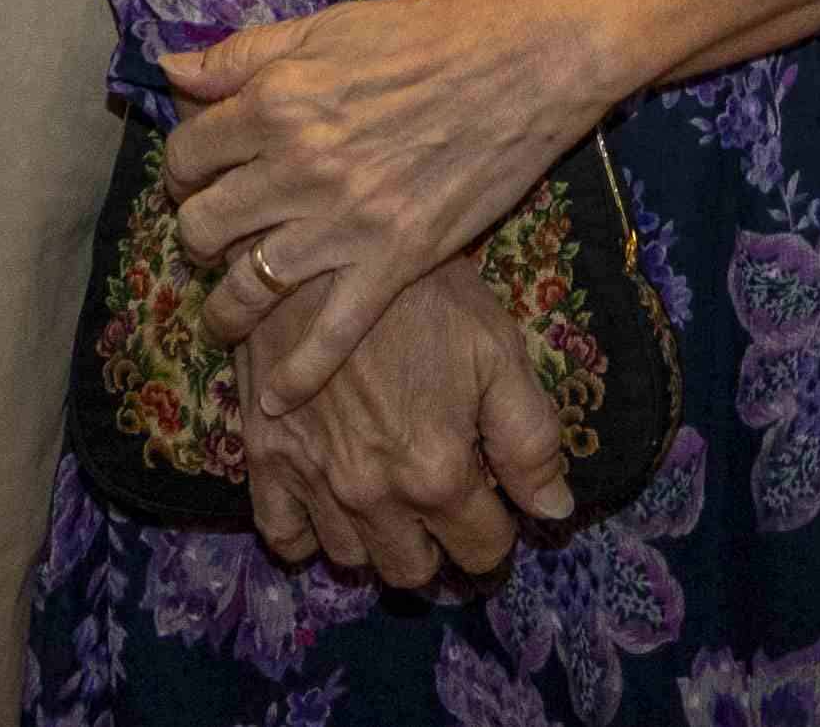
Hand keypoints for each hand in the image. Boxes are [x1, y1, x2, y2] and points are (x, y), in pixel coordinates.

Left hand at [163, 0, 611, 403]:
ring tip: (226, 318)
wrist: (526, 64)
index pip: (187, 153)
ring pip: (247, 287)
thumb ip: (244, 53)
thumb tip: (170, 69)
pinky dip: (299, 375)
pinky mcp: (394, 262)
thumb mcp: (327, 25)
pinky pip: (331, 335)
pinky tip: (279, 401)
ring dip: (225, 310)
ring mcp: (344, 223)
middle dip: (197, 237)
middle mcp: (296, 168)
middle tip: (215, 241)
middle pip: (203, 226)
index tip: (201, 178)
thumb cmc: (431, 33)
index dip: (185, 169)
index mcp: (276, 102)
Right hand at [240, 266, 574, 586]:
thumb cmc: (421, 293)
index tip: (497, 509)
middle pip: (414, 571)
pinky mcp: (264, 460)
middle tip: (445, 508)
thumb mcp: (497, 352)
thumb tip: (555, 512)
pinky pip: (284, 537)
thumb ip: (530, 441)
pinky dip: (309, 534)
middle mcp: (373, 496)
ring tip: (393, 499)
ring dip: (378, 542)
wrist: (323, 247)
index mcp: (437, 474)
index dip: (498, 535)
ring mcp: (313, 482)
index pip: (482, 551)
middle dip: (439, 548)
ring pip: (352, 560)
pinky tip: (330, 503)